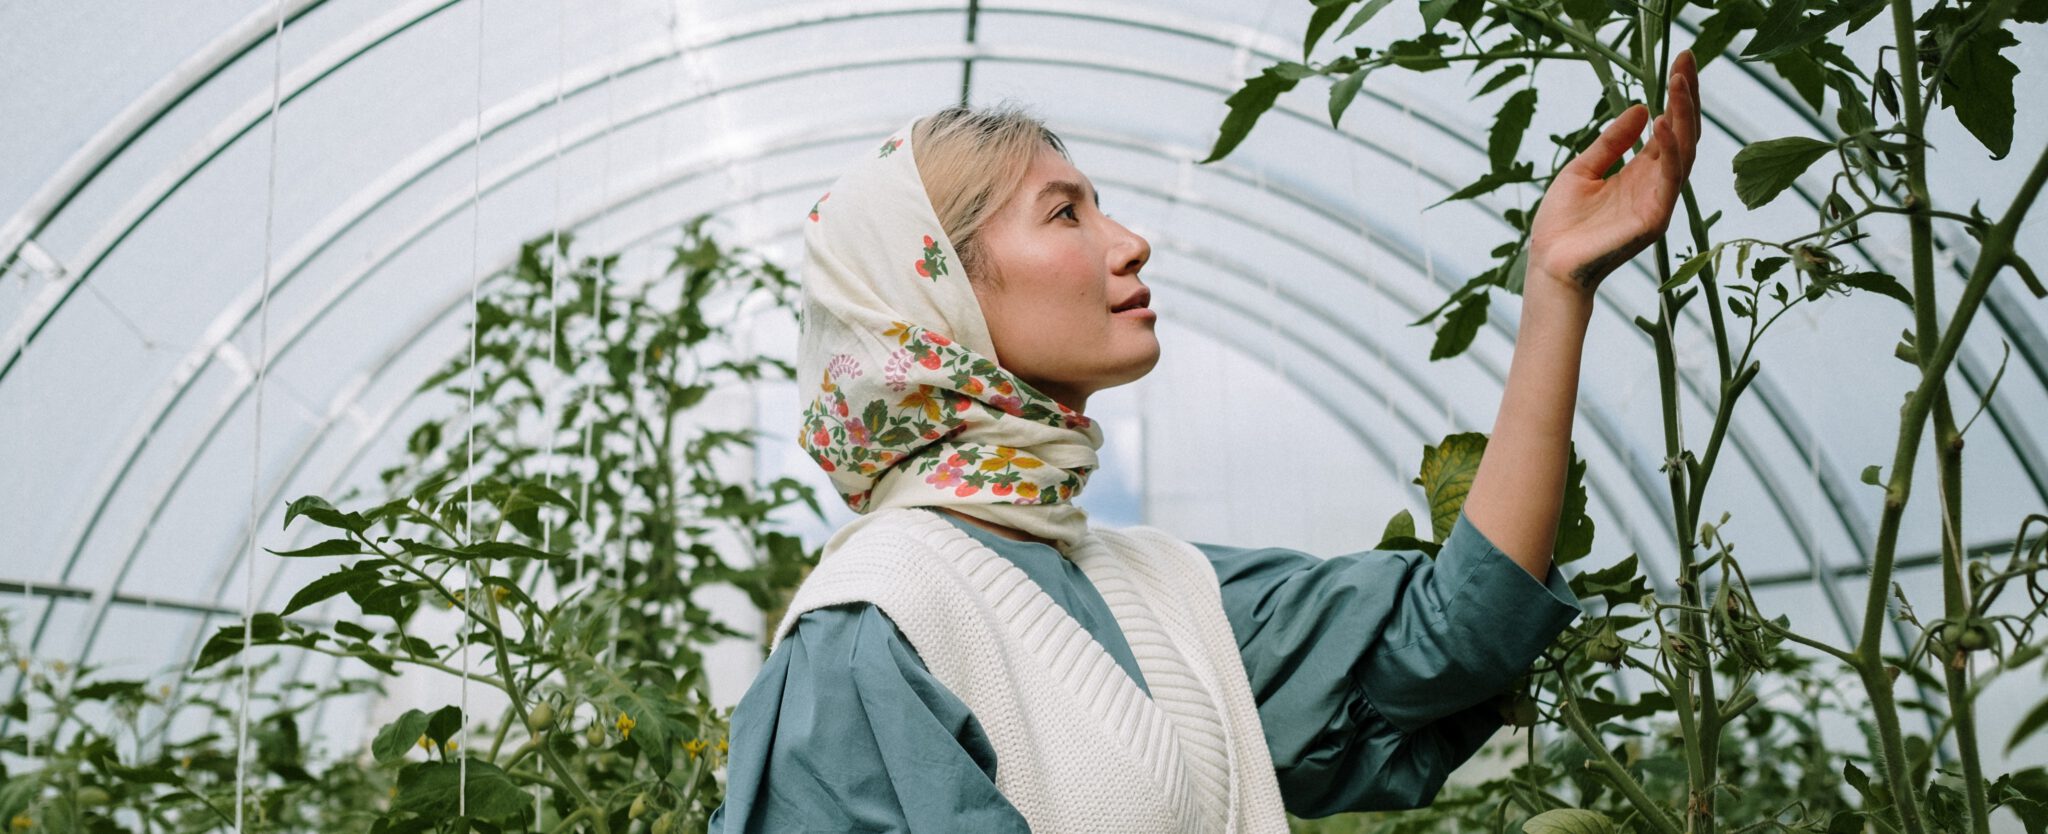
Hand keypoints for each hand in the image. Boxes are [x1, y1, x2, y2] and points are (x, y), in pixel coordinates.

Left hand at [1526, 50, 1700, 295]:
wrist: (1548, 264)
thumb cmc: (1562, 223)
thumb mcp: (1582, 169)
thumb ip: (1611, 142)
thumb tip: (1641, 107)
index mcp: (1641, 173)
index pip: (1669, 127)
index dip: (1676, 95)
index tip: (1681, 60)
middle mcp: (1656, 185)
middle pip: (1684, 134)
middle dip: (1687, 96)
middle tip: (1687, 59)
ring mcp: (1659, 202)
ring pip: (1684, 152)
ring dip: (1682, 115)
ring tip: (1678, 81)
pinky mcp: (1654, 220)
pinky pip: (1669, 180)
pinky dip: (1669, 151)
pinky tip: (1662, 123)